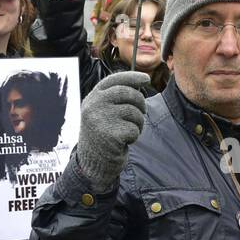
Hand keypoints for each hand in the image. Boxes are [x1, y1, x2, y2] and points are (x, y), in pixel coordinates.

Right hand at [73, 70, 149, 192]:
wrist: (93, 162)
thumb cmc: (103, 135)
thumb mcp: (103, 112)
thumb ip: (115, 98)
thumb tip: (140, 83)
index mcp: (93, 98)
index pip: (114, 80)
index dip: (132, 77)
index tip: (146, 79)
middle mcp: (94, 106)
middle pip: (128, 93)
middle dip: (140, 102)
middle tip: (142, 112)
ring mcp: (101, 119)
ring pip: (134, 112)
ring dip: (138, 123)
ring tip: (130, 131)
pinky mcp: (110, 135)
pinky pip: (134, 129)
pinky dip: (134, 136)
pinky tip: (124, 141)